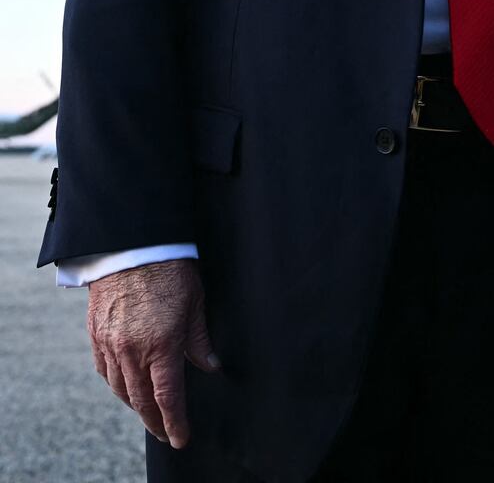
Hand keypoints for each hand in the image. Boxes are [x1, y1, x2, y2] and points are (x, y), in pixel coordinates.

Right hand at [87, 258, 220, 448]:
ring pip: (119, 388)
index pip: (168, 398)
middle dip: (155, 422)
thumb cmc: (169, 268)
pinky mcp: (95, 333)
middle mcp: (132, 351)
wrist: (131, 242)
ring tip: (147, 410)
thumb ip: (200, 340)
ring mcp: (110, 343)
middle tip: (166, 433)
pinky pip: (102, 369)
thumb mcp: (195, 302)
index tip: (181, 438)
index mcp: (161, 345)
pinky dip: (115, 382)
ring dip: (134, 403)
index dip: (175, 422)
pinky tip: (124, 383)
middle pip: (141, 400)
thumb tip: (211, 366)